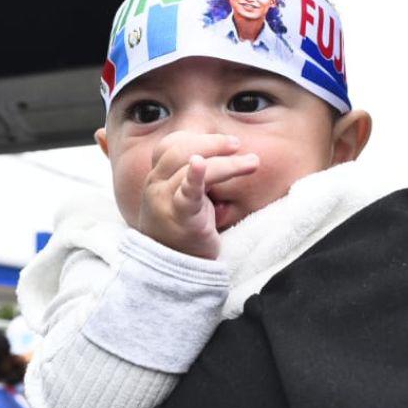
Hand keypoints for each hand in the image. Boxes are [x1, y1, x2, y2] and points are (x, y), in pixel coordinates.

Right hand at [138, 131, 258, 258]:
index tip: (225, 143)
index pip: (170, 145)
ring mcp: (164, 199)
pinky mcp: (179, 216)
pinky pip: (186, 192)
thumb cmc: (184, 230)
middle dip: (213, 144)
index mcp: (157, 178)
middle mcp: (155, 184)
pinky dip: (195, 176)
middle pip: (181, 151)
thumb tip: (223, 154)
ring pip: (191, 168)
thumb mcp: (184, 198)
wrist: (174, 269)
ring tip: (252, 163)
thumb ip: (193, 177)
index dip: (197, 138)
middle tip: (238, 145)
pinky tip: (199, 164)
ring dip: (227, 163)